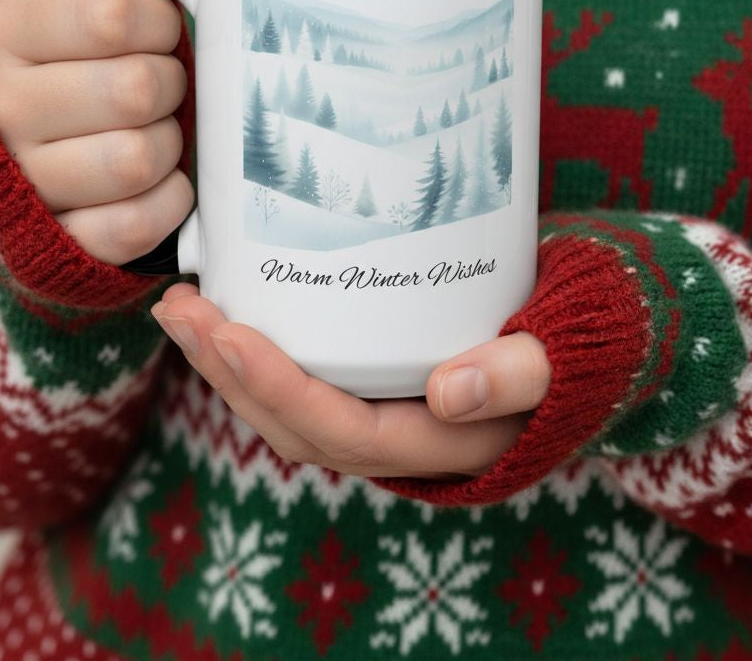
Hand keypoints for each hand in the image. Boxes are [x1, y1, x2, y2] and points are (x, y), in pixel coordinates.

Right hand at [0, 0, 194, 264]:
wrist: (28, 164)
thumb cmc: (77, 62)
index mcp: (5, 31)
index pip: (110, 12)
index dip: (160, 20)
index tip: (162, 28)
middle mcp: (0, 106)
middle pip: (136, 89)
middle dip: (172, 83)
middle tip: (164, 83)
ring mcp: (24, 181)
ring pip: (139, 159)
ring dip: (171, 143)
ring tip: (157, 130)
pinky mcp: (56, 242)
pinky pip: (138, 223)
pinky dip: (169, 200)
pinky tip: (159, 180)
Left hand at [152, 284, 551, 478]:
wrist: (571, 352)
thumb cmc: (563, 349)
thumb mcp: (555, 360)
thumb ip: (517, 376)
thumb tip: (449, 391)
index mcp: (432, 443)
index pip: (337, 429)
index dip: (277, 388)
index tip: (228, 331)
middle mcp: (391, 441)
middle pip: (290, 423)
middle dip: (227, 371)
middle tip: (180, 309)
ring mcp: (374, 415)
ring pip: (282, 407)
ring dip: (226, 362)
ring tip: (182, 307)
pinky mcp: (365, 386)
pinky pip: (297, 383)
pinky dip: (254, 354)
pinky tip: (225, 311)